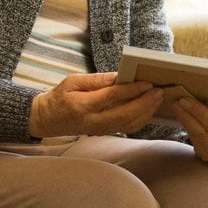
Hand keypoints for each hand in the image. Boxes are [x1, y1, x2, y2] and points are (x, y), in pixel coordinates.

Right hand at [28, 72, 163, 138]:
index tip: (146, 83)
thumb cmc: (60, 97)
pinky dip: (141, 119)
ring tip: (158, 98)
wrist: (48, 120)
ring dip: (147, 111)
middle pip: (125, 114)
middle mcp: (93, 121)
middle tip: (159, 91)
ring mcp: (100, 129)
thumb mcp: (72, 81)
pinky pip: (127, 128)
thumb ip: (96, 79)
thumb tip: (119, 76)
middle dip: (145, 103)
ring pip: (129, 124)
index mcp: (83, 105)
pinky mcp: (105, 132)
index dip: (132, 90)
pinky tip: (149, 108)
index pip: (112, 97)